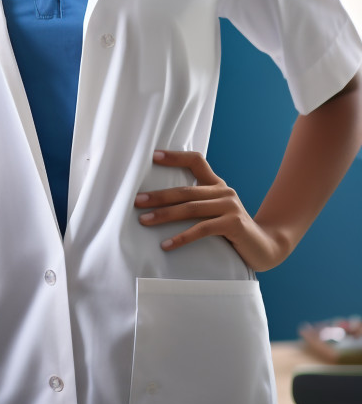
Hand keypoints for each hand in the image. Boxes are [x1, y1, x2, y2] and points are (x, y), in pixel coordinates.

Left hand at [134, 150, 289, 271]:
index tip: (153, 155)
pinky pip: (202, 229)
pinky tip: (166, 244)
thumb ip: (197, 202)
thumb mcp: (215, 211)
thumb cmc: (232, 230)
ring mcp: (230, 207)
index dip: (175, 156)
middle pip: (185, 190)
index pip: (196, 160)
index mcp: (217, 185)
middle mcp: (224, 191)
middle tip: (137, 200)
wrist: (266, 248)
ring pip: (190, 209)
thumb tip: (159, 202)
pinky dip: (182, 237)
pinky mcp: (233, 224)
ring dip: (164, 215)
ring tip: (144, 220)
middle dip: (158, 196)